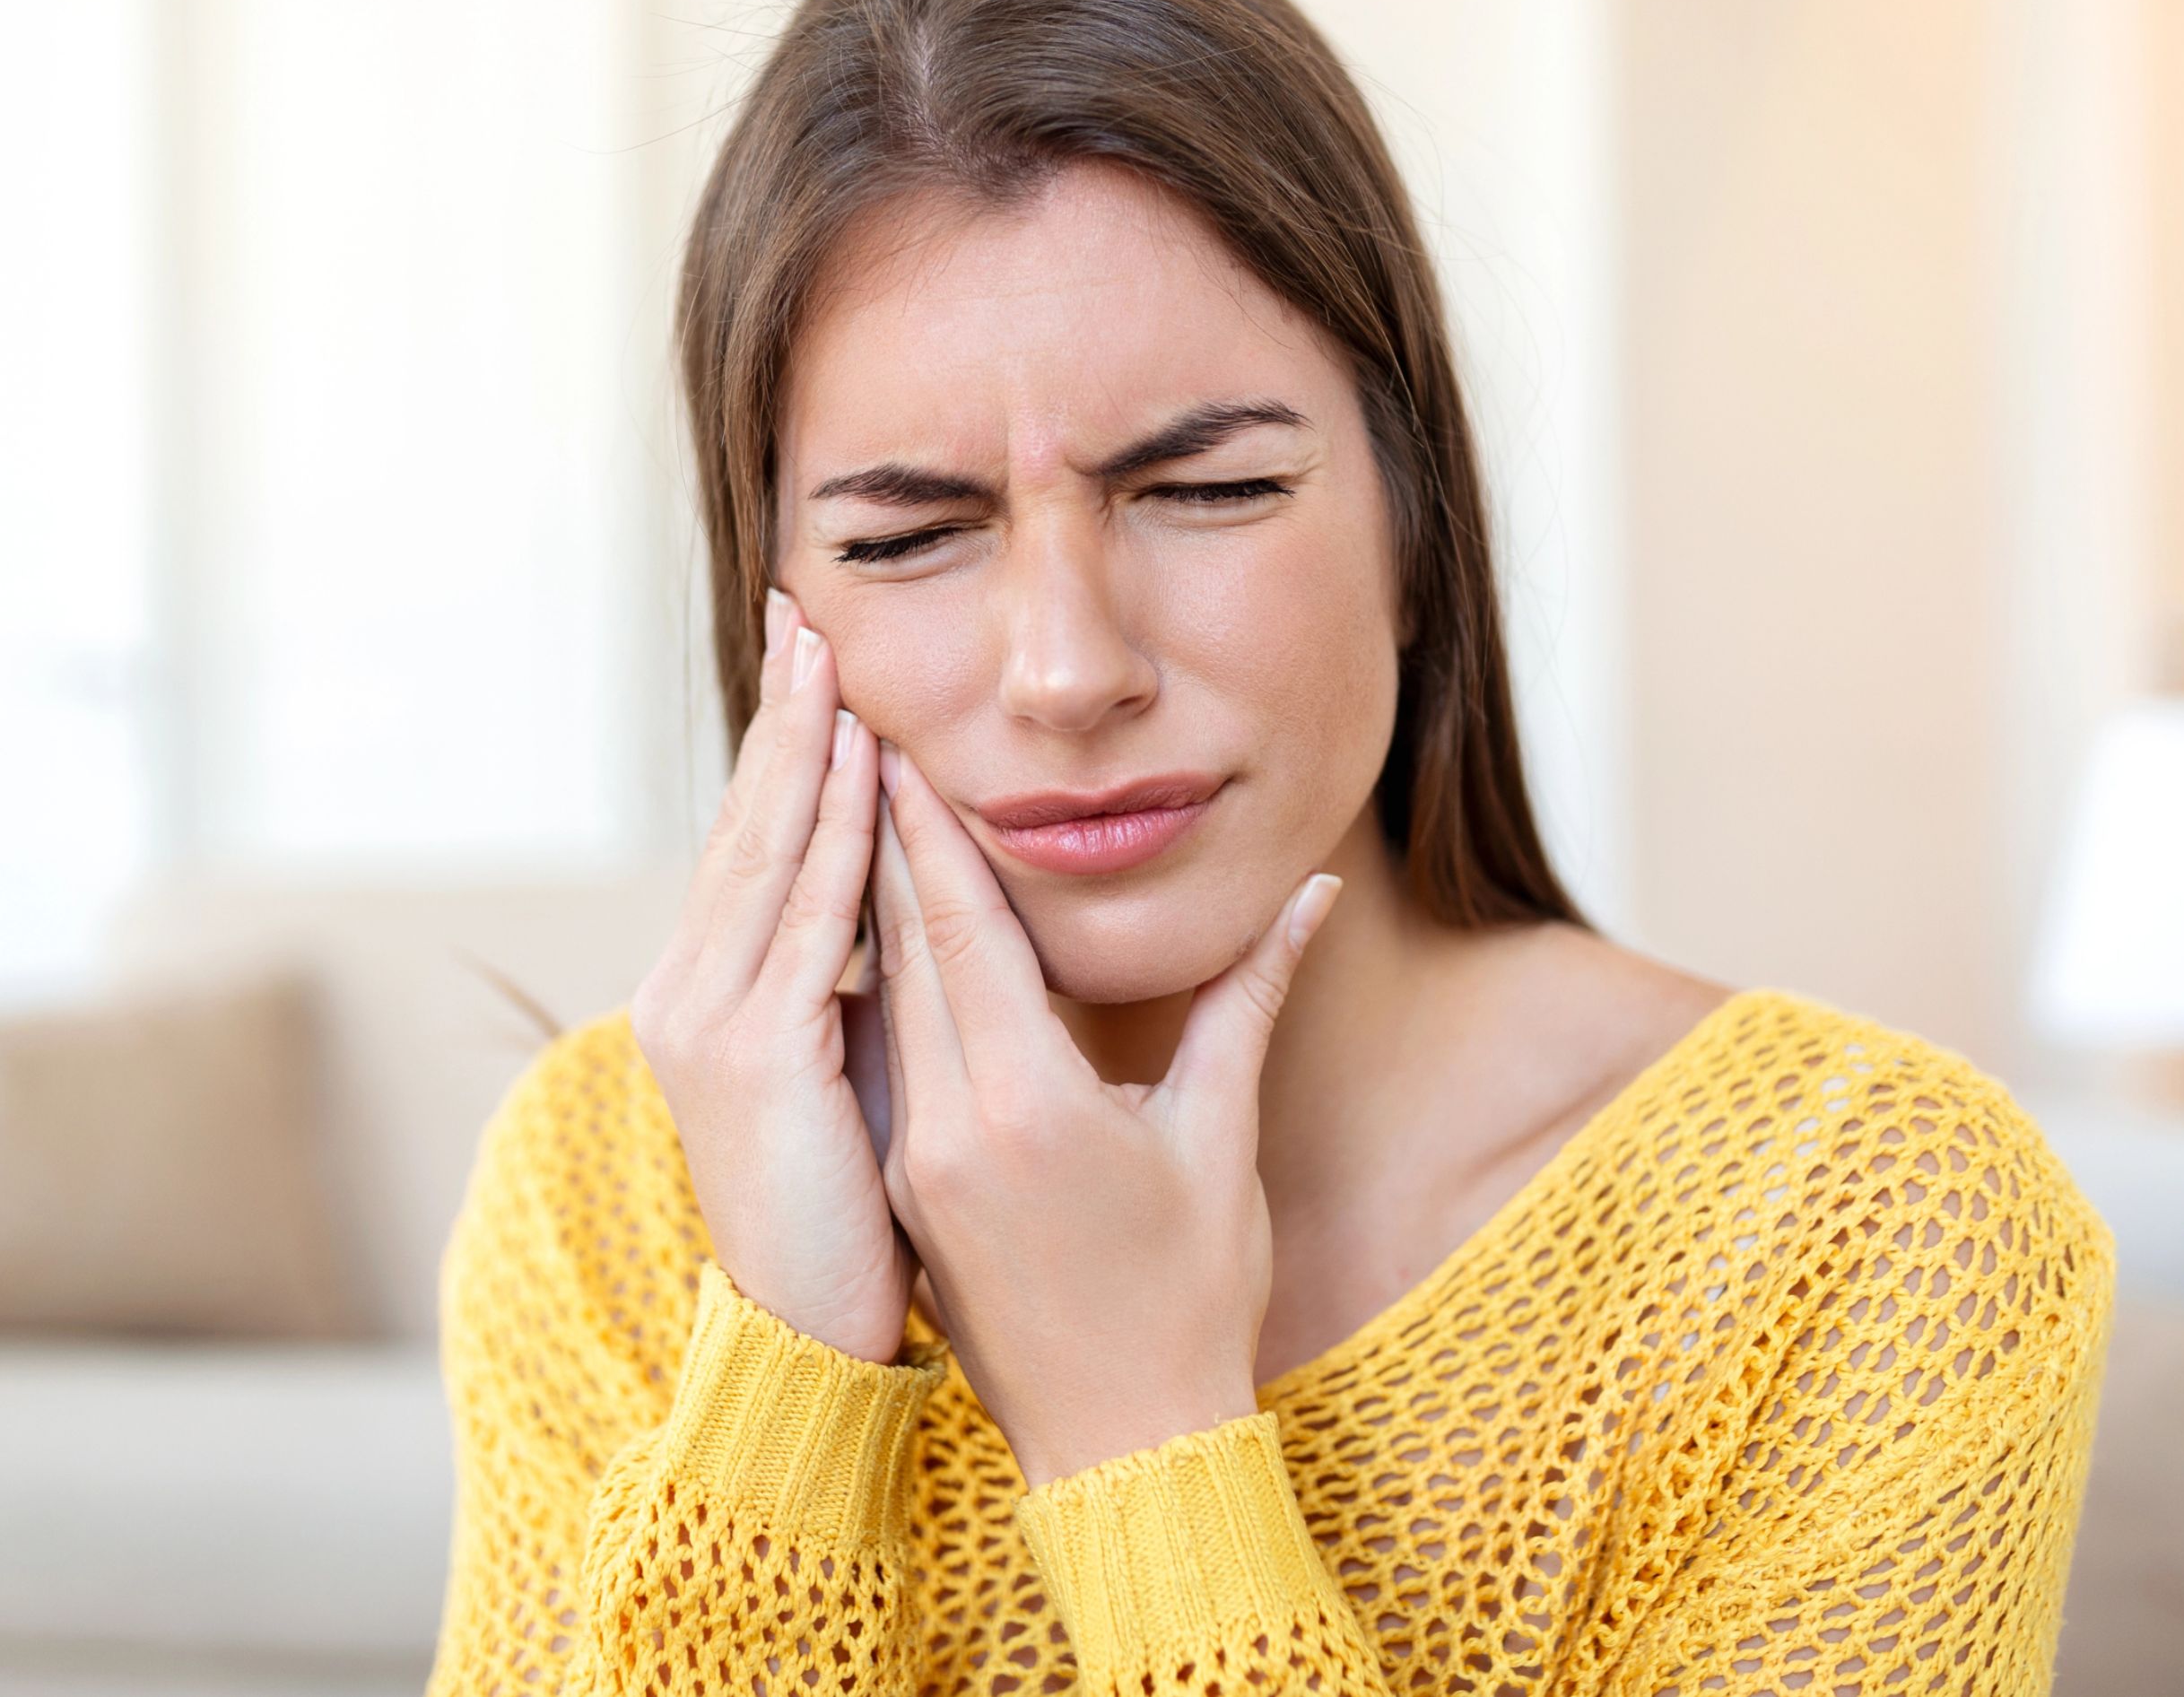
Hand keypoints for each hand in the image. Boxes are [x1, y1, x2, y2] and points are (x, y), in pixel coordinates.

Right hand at [628, 589, 916, 1364]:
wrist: (809, 1335)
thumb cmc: (846, 1210)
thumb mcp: (843, 1071)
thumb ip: (854, 983)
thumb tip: (895, 908)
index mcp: (712, 992)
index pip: (752, 845)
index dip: (781, 752)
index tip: (812, 665)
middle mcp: (691, 991)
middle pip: (746, 824)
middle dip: (782, 717)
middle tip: (806, 612)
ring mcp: (708, 1020)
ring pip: (768, 853)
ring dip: (802, 748)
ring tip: (828, 654)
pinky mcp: (752, 1054)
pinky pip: (809, 918)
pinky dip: (833, 833)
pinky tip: (859, 764)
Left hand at [867, 742, 1341, 1485]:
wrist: (1124, 1445)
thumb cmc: (1192, 1296)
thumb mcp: (1220, 1139)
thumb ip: (1248, 1001)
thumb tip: (1312, 893)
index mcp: (1025, 1104)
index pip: (963, 933)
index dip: (932, 832)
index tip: (902, 746)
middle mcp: (948, 1127)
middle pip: (907, 954)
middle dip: (887, 844)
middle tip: (862, 747)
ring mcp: (916, 1165)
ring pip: (887, 1006)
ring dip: (877, 911)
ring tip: (864, 816)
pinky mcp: (910, 1194)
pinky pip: (889, 1064)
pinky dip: (890, 989)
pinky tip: (888, 939)